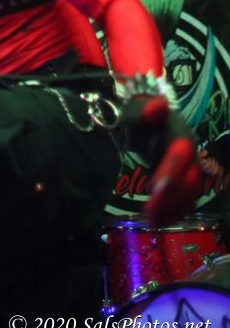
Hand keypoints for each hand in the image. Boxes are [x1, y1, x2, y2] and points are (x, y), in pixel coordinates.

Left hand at [124, 95, 200, 226]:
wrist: (146, 122)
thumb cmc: (140, 118)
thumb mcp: (137, 112)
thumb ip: (146, 111)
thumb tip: (159, 106)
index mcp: (180, 135)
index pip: (180, 155)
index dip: (170, 173)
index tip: (153, 190)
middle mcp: (190, 154)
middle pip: (188, 179)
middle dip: (170, 198)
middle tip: (149, 214)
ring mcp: (189, 169)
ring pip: (189, 194)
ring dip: (173, 210)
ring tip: (151, 222)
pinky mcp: (183, 182)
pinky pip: (186, 200)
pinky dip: (174, 212)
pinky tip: (158, 221)